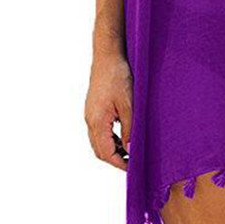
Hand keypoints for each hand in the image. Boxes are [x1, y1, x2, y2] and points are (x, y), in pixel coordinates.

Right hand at [85, 52, 132, 170]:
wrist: (107, 55)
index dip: (119, 163)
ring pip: (99, 141)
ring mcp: (90, 114)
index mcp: (97, 122)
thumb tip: (131, 150)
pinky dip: (111, 137)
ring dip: (114, 148)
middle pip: (100, 150)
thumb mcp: (129, 104)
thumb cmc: (118, 76)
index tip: (133, 168)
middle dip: (116, 159)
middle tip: (134, 162)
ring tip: (131, 150)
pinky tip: (124, 134)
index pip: (105, 153)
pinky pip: (100, 130)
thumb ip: (130, 128)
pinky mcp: (94, 108)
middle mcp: (90, 120)